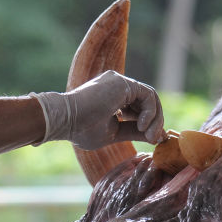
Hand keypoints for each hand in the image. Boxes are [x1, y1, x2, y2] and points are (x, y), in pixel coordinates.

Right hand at [30, 71, 166, 149]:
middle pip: (148, 101)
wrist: (65, 120)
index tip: (153, 140)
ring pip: (150, 98)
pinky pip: (148, 95)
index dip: (150, 123)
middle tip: (154, 140)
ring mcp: (120, 82)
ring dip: (154, 119)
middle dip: (155, 122)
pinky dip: (150, 111)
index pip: (140, 107)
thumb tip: (156, 137)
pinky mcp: (122, 82)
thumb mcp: (114, 133)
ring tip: (148, 136)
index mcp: (114, 97)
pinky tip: (141, 126)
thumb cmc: (82, 129)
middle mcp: (118, 86)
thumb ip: (134, 132)